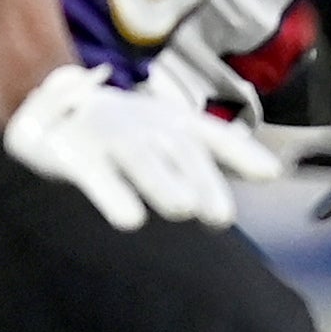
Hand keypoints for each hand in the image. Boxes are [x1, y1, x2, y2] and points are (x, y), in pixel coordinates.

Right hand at [3, 62, 282, 230]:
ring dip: (162, 182)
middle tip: (220, 216)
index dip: (241, 154)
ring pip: (140, 159)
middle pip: (178, 153)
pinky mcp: (73, 154)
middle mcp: (146, 126)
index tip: (271, 175)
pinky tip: (130, 220)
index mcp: (174, 122)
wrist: (56, 110)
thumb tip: (274, 172)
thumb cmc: (133, 131)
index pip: (213, 136)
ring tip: (183, 208)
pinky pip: (93, 174)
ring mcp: (109, 137)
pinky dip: (111, 193)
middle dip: (201, 180)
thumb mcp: (177, 134)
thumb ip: (225, 153)